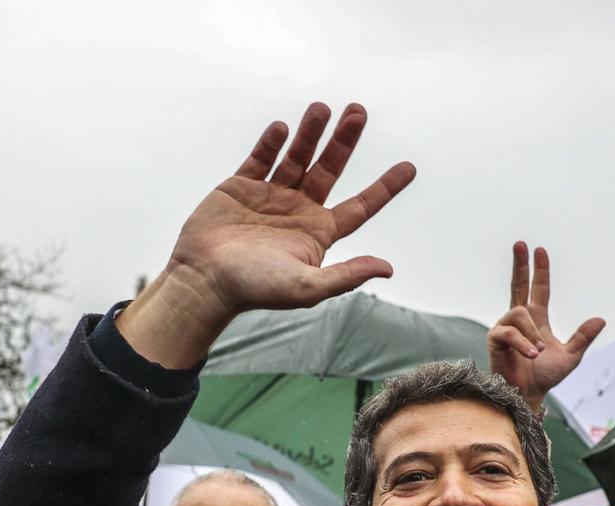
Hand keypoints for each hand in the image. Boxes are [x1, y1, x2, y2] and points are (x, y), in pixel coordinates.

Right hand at [118, 102, 415, 367]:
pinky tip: (283, 128)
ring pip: (297, 157)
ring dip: (310, 133)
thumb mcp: (308, 287)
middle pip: (330, 169)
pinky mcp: (240, 186)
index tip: (409, 167)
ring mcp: (270, 196)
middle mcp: (299, 210)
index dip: (385, 188)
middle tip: (358, 112)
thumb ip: (347, 275)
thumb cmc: (255, 289)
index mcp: (319, 233)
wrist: (204, 280)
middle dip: (344, 141)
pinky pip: (261, 158)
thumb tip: (388, 268)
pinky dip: (271, 143)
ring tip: (321, 108)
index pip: (361, 206)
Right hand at [487, 242, 604, 410]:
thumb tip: (601, 319)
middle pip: (518, 284)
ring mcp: (506, 327)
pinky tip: (532, 354)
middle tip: (520, 243)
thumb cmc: (546, 376)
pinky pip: (510, 331)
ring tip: (538, 352)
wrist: (529, 395)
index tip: (540, 250)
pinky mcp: (495, 338)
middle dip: (520, 264)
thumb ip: (583, 337)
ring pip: (520, 313)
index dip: (540, 271)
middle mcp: (519, 319)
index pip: (539, 289)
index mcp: (537, 319)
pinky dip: (523, 343)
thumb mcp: (571, 356)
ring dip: (533, 333)